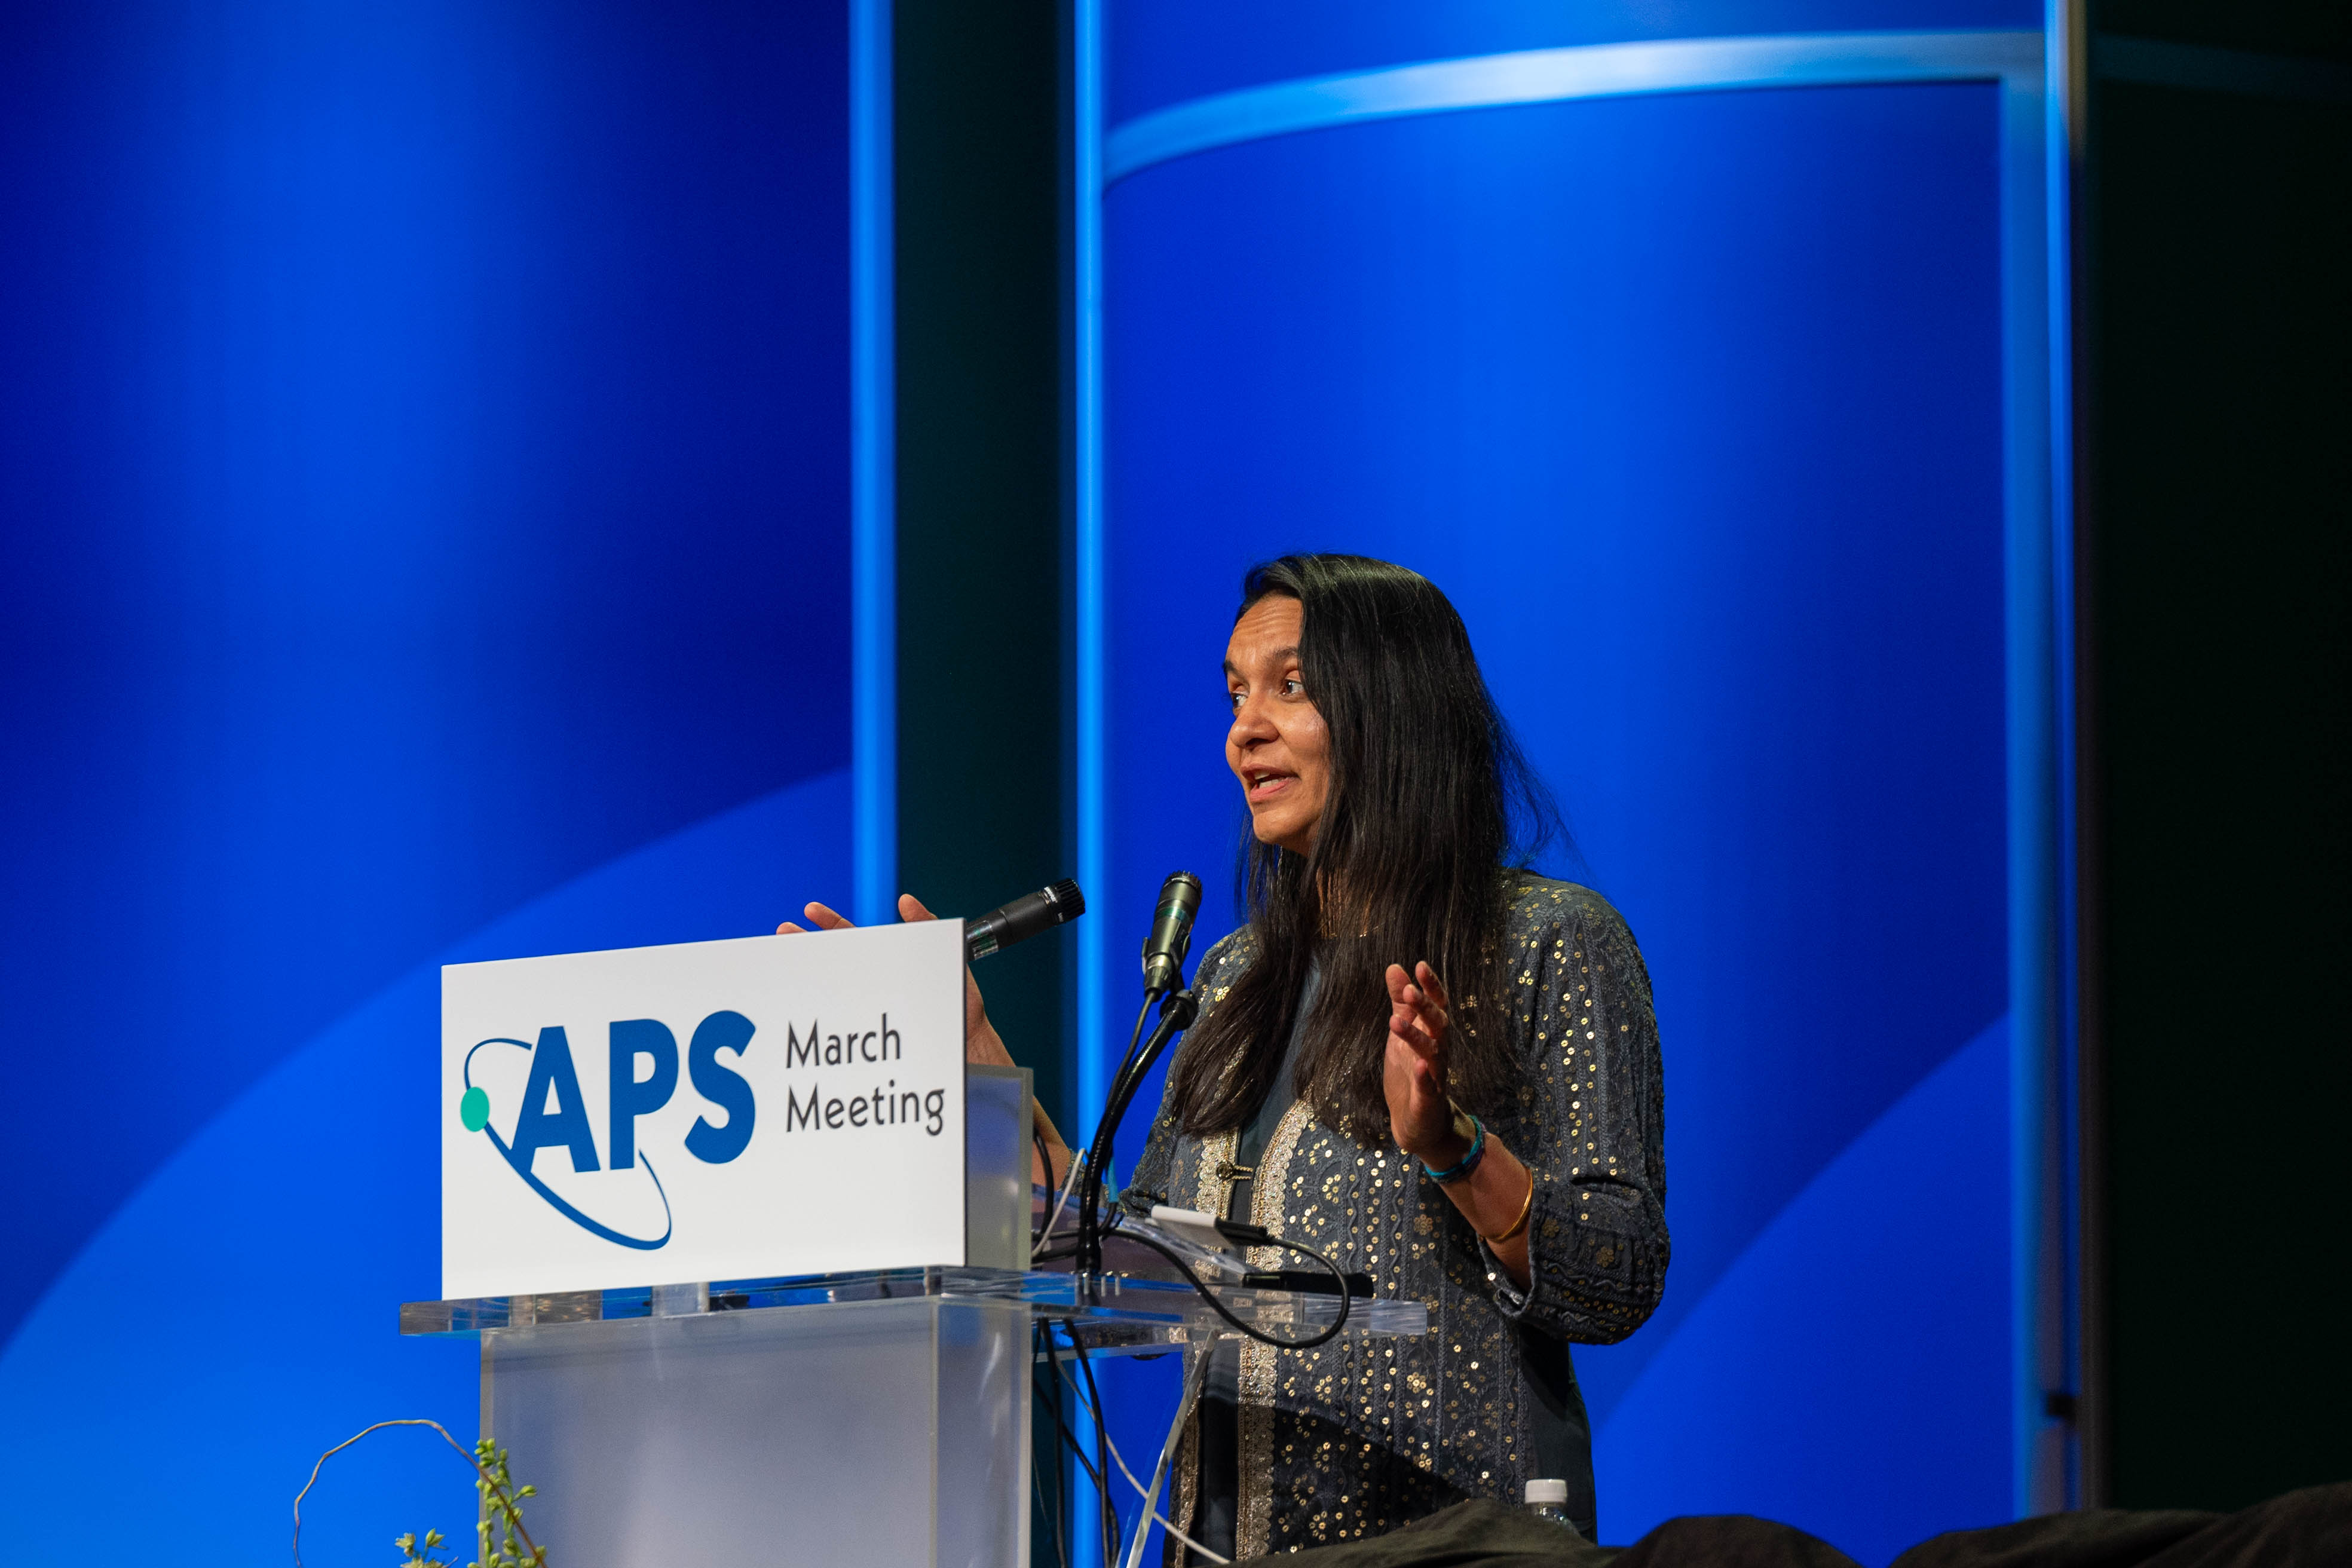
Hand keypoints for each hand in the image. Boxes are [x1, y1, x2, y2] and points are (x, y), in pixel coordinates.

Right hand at [779, 893, 1013, 1068]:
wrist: (968, 1039)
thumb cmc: (958, 999)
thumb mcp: (945, 955)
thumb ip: (927, 926)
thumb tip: (905, 900)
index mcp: (884, 961)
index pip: (851, 938)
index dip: (830, 923)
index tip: (810, 911)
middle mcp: (871, 982)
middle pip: (831, 960)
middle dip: (805, 945)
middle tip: (783, 931)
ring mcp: (868, 1006)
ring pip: (831, 988)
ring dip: (808, 976)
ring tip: (785, 964)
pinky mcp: (870, 1028)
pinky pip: (842, 1020)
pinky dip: (821, 1015)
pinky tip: (805, 1009)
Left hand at [1382, 961, 1461, 1164]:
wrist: (1417, 1121)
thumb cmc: (1410, 1072)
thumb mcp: (1402, 1031)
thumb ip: (1400, 1001)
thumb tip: (1394, 967)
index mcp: (1433, 1034)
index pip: (1438, 1005)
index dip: (1431, 986)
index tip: (1419, 966)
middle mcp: (1439, 1051)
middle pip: (1439, 1024)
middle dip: (1425, 1007)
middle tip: (1409, 991)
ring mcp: (1436, 1075)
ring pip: (1433, 1052)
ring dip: (1416, 1036)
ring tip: (1396, 1021)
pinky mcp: (1428, 1099)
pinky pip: (1429, 1086)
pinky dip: (1425, 1076)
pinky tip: (1419, 1066)